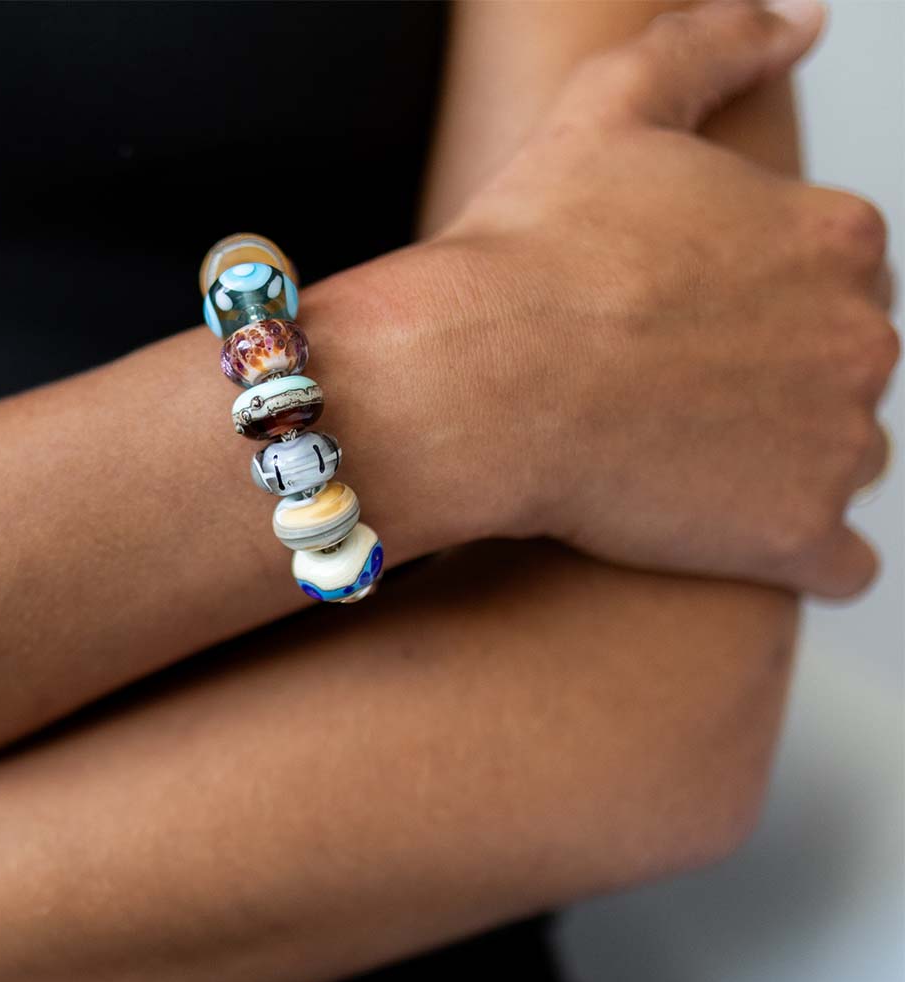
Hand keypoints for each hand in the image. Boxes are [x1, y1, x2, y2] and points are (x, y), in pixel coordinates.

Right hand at [424, 0, 896, 597]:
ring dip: (783, 466)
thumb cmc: (532, 254)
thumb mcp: (613, 105)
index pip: (833, 280)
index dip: (754, 305)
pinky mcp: (796, 536)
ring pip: (840, 460)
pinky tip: (736, 539)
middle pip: (840, 370)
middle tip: (676, 399)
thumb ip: (715, 44)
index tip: (686, 328)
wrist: (484, 379)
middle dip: (776, 383)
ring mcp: (837, 445)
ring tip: (685, 465)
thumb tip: (802, 21)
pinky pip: (834, 561)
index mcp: (834, 239)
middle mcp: (862, 338)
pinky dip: (799, 554)